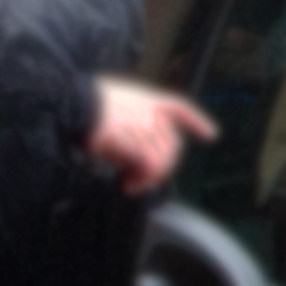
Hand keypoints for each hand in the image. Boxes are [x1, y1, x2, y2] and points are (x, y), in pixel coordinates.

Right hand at [89, 77, 218, 194]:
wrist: (73, 102)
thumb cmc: (84, 104)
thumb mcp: (112, 104)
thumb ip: (130, 121)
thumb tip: (131, 153)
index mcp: (147, 99)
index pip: (180, 108)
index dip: (198, 122)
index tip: (211, 135)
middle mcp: (152, 112)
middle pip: (173, 147)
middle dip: (163, 168)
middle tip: (143, 180)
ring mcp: (145, 126)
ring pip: (162, 159)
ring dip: (148, 179)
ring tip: (131, 185)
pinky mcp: (134, 140)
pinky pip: (149, 165)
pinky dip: (141, 180)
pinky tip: (127, 185)